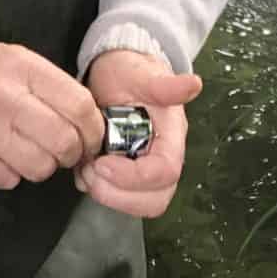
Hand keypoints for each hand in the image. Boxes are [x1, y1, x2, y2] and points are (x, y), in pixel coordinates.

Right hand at [0, 42, 106, 188]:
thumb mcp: (12, 60)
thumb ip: (50, 85)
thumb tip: (86, 117)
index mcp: (23, 70)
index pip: (80, 107)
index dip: (93, 130)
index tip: (91, 139)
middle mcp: (7, 100)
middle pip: (65, 142)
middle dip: (71, 154)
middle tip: (63, 153)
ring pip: (41, 167)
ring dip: (41, 166)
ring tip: (27, 152)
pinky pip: (11, 179)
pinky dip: (10, 173)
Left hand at [77, 48, 203, 219]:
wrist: (113, 75)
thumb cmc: (130, 73)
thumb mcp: (142, 73)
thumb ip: (164, 85)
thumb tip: (193, 84)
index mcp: (171, 139)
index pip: (165, 173)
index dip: (133, 177)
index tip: (103, 163)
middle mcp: (160, 160)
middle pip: (154, 200)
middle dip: (119, 195)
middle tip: (92, 171)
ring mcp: (142, 171)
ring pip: (136, 204)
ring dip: (106, 194)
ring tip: (86, 168)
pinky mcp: (123, 177)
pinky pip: (116, 199)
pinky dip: (95, 189)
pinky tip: (83, 167)